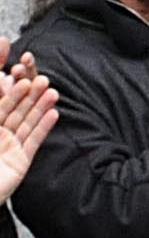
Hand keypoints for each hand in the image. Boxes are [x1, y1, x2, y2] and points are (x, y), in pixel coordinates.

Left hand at [0, 47, 57, 206]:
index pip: (0, 102)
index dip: (12, 89)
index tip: (23, 74)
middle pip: (16, 111)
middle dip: (30, 95)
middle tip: (44, 79)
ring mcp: (8, 148)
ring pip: (27, 123)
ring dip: (40, 108)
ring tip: (54, 93)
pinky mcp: (20, 162)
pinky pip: (33, 142)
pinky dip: (44, 128)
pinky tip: (54, 114)